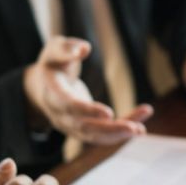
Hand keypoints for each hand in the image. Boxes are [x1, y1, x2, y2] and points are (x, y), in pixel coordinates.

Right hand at [23, 36, 151, 143]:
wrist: (44, 86)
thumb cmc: (54, 63)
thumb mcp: (54, 50)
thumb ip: (66, 48)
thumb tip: (83, 48)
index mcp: (52, 94)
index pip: (69, 106)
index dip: (88, 111)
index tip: (109, 113)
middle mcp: (61, 116)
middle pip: (84, 128)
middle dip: (110, 130)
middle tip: (133, 128)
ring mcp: (72, 126)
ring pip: (96, 136)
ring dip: (119, 134)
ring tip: (140, 129)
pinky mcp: (85, 130)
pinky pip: (104, 134)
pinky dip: (121, 131)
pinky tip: (141, 128)